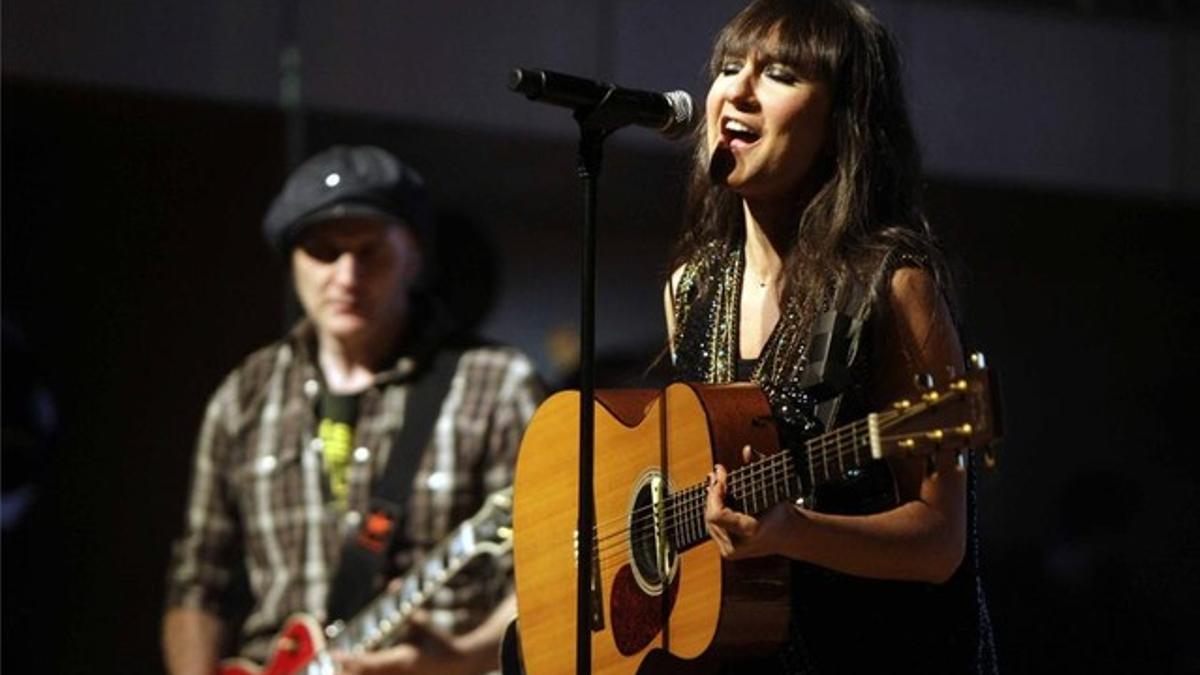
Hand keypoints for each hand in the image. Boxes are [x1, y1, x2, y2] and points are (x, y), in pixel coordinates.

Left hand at [333, 611, 478, 674]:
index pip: (368, 662)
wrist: (459, 666)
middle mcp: (397, 674)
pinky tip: (358, 671)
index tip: (335, 653)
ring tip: (341, 667)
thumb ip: (406, 608)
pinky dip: (368, 674)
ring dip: (356, 674)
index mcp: (401, 659)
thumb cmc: (440, 643)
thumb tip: (393, 584)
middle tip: (333, 662)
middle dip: (346, 671)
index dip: (349, 659)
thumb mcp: (423, 624)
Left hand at [704, 447, 795, 559]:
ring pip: (709, 521)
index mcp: (750, 532)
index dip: (715, 494)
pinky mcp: (727, 551)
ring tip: (716, 481)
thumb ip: (760, 466)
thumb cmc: (780, 511)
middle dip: (713, 492)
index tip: (721, 476)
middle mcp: (738, 546)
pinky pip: (713, 527)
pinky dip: (713, 509)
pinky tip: (715, 495)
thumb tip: (747, 449)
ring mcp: (731, 551)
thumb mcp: (773, 487)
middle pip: (710, 515)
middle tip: (717, 473)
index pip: (716, 515)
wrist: (786, 535)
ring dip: (711, 499)